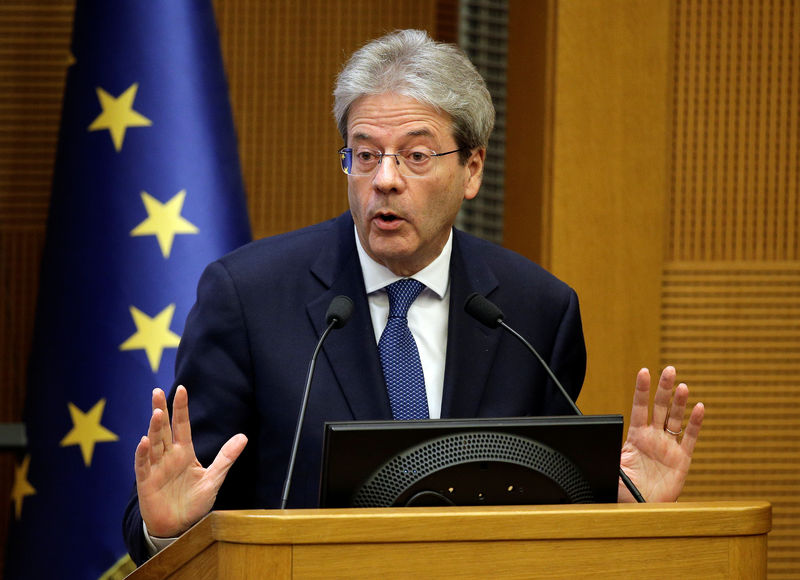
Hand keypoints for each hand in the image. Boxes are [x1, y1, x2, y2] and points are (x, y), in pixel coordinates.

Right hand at [134, 385, 246, 536]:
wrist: (179, 527)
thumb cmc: (194, 502)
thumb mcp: (213, 479)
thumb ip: (226, 457)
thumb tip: (243, 436)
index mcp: (184, 453)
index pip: (182, 425)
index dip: (181, 408)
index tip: (181, 389)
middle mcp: (168, 456)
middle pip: (164, 429)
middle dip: (161, 410)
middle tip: (157, 391)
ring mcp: (156, 468)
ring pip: (154, 443)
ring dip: (154, 428)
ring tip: (157, 412)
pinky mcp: (146, 482)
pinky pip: (143, 465)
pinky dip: (142, 453)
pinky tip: (144, 441)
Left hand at [618, 366, 703, 502]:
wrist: (642, 509)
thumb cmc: (625, 490)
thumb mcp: (613, 469)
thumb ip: (608, 455)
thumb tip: (592, 444)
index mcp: (636, 437)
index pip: (639, 408)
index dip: (641, 390)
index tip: (644, 371)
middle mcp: (653, 437)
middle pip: (659, 407)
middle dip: (663, 389)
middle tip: (668, 370)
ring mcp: (668, 446)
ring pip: (675, 419)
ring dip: (679, 402)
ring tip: (682, 386)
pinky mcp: (683, 459)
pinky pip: (690, 438)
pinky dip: (695, 424)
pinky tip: (699, 408)